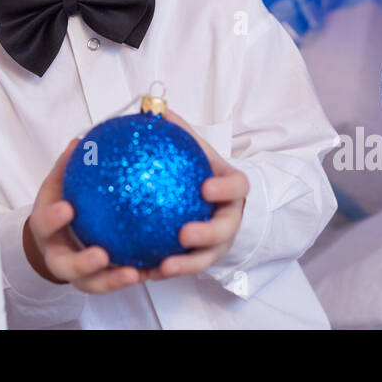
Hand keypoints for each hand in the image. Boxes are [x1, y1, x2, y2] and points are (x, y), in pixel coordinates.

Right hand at [24, 137, 146, 293]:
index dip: (54, 219)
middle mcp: (59, 256)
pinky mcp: (100, 280)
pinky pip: (118, 281)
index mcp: (46, 229)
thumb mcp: (58, 185)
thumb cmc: (60, 204)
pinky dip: (137, 276)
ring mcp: (79, 274)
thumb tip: (81, 141)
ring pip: (93, 284)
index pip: (44, 224)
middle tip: (101, 255)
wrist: (57, 238)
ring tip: (134, 273)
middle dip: (82, 264)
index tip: (68, 208)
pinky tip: (157, 269)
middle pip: (66, 266)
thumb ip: (67, 166)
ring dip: (113, 281)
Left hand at [139, 107, 248, 280]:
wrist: (212, 197)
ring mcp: (219, 241)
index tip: (206, 187)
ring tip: (164, 266)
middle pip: (226, 230)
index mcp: (231, 188)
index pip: (237, 186)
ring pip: (207, 257)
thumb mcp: (194, 150)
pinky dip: (166, 271)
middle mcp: (229, 217)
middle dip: (208, 234)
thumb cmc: (201, 170)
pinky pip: (185, 267)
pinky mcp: (202, 257)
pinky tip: (143, 272)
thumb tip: (155, 109)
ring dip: (188, 263)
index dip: (225, 188)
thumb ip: (179, 132)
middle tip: (185, 234)